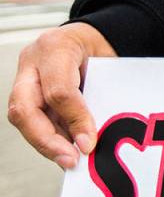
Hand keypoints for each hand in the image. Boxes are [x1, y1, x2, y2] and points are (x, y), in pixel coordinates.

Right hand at [7, 23, 116, 168]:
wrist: (89, 36)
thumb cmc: (101, 48)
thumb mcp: (109, 61)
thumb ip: (101, 93)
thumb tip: (94, 137)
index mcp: (56, 46)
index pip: (58, 91)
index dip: (74, 120)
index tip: (89, 143)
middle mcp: (32, 61)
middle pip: (24, 109)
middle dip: (46, 140)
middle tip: (71, 160)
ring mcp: (24, 75)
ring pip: (22, 118)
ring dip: (46, 143)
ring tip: (70, 159)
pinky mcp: (23, 90)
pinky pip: (30, 119)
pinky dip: (48, 137)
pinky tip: (64, 150)